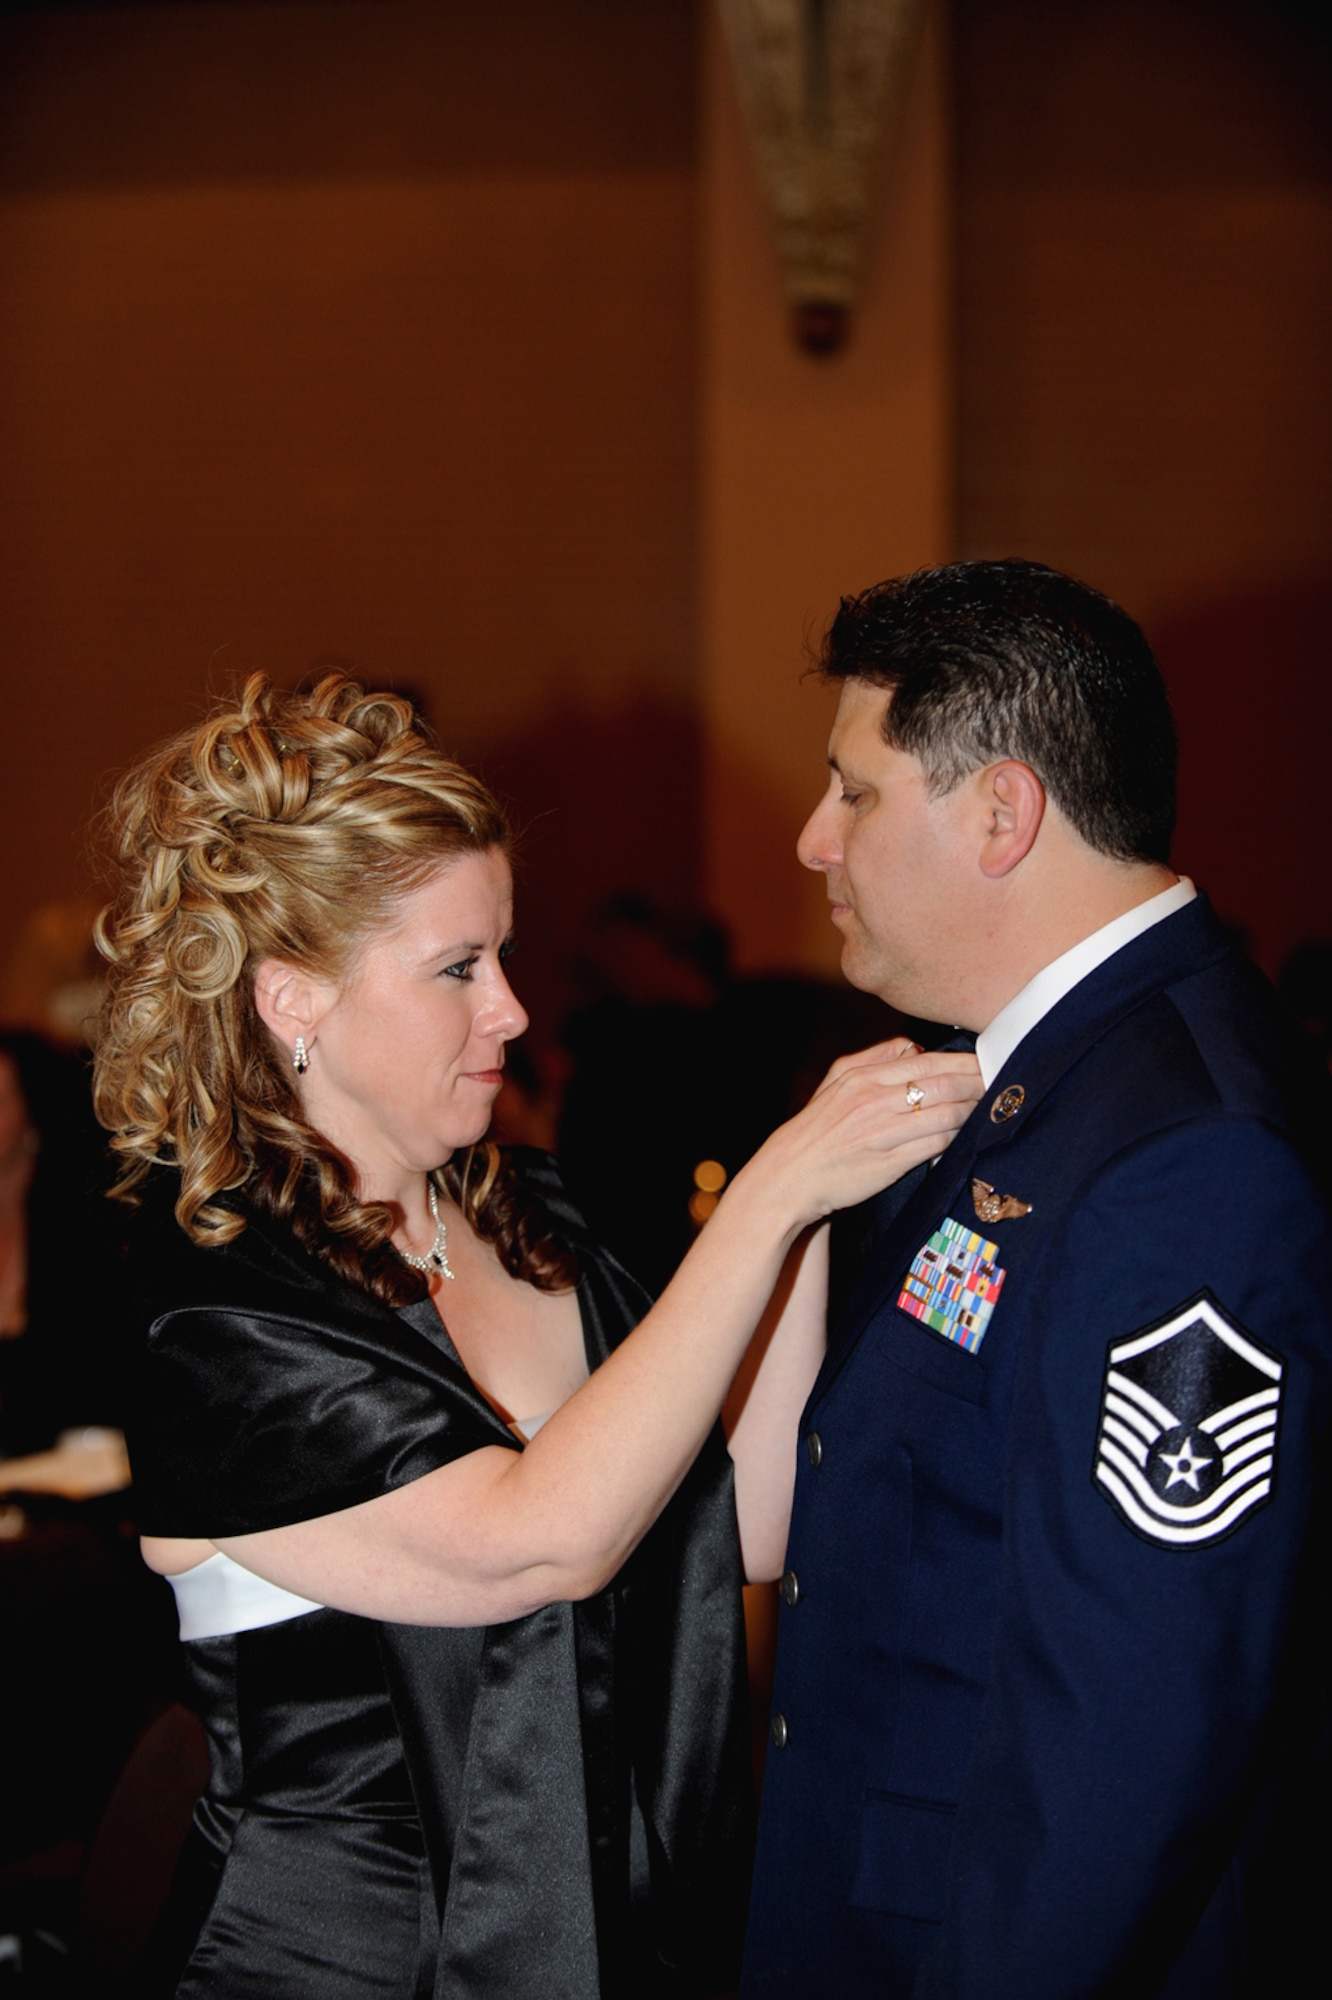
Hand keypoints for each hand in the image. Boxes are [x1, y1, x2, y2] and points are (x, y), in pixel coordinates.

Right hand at [737, 1038, 983, 1233]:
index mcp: (863, 1077)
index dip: (965, 1062)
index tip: (989, 1061)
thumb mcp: (836, 1080)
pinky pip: (937, 1145)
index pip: (928, 1062)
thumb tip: (914, 1046)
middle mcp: (874, 1101)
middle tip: (1005, 1080)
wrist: (790, 1176)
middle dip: (980, 1082)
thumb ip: (875, 1057)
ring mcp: (884, 1133)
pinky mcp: (892, 1163)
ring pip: (947, 1115)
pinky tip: (972, 1134)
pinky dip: (959, 1138)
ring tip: (994, 1107)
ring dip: (975, 1110)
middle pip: (944, 1084)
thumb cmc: (817, 1128)